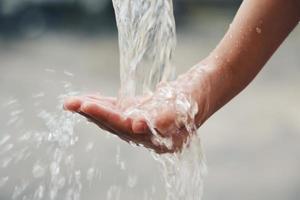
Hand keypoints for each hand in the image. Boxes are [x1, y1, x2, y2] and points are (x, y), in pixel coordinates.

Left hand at [64, 67, 209, 153]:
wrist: (208, 85)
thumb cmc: (200, 93)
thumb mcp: (186, 103)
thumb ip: (166, 117)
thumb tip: (137, 126)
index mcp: (160, 140)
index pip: (126, 128)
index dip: (105, 116)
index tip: (85, 105)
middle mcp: (150, 137)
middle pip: (116, 125)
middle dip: (92, 113)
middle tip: (70, 103)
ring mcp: (145, 125)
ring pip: (114, 118)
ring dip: (94, 109)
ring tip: (72, 101)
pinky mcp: (144, 113)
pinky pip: (121, 110)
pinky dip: (105, 104)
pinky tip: (90, 99)